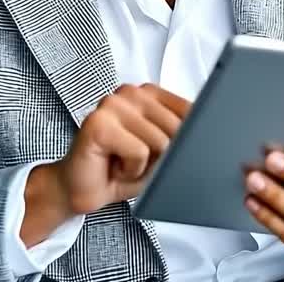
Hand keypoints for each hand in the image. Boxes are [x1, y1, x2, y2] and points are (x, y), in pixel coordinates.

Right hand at [21, 83, 189, 243]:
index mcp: (148, 93)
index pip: (190, 111)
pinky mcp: (98, 124)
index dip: (185, 141)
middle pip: (177, 127)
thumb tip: (202, 134)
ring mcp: (112, 105)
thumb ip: (181, 137)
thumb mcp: (163, 152)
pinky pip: (139, 152)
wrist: (81, 190)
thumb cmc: (123, 170)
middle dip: (162, 156)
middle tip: (136, 161)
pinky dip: (131, 170)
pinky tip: (114, 167)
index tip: (162, 152)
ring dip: (145, 166)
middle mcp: (130, 92)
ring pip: (159, 141)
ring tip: (123, 164)